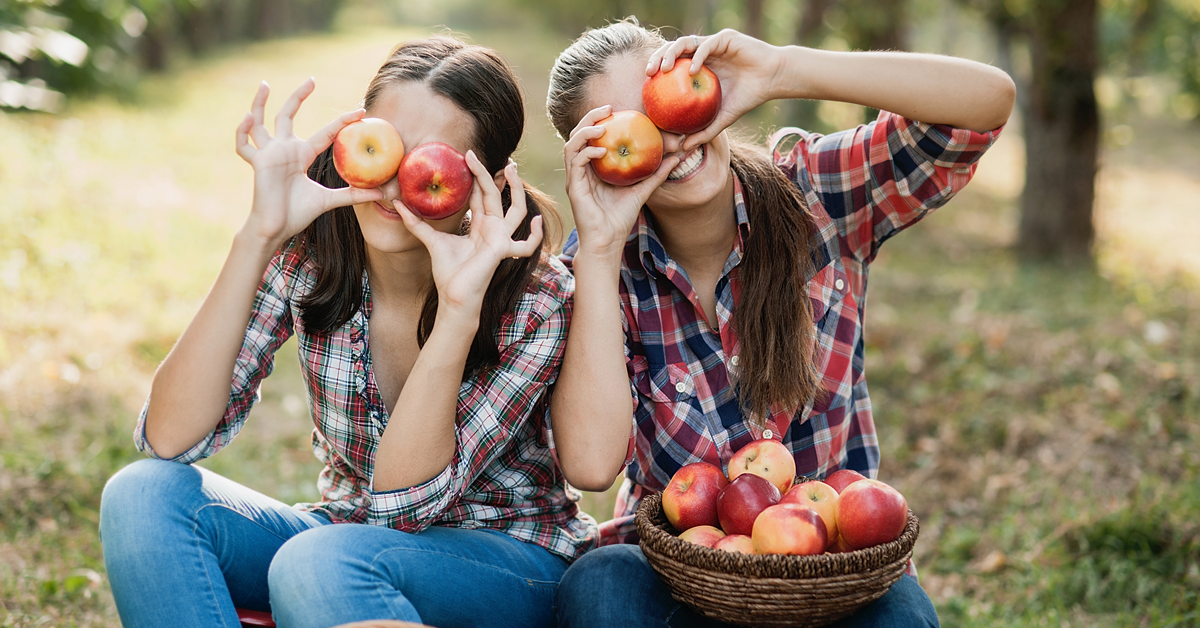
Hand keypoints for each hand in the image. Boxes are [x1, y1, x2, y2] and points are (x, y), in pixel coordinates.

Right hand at [235, 79, 383, 246]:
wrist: (276, 228)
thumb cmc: (297, 213)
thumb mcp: (329, 200)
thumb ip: (352, 195)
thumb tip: (381, 193)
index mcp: (302, 155)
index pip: (325, 133)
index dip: (341, 122)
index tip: (359, 110)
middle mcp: (285, 149)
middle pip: (288, 115)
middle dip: (298, 97)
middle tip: (312, 80)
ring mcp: (269, 154)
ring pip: (260, 123)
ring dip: (259, 103)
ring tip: (264, 84)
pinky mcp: (257, 163)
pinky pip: (244, 145)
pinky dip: (242, 131)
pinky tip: (248, 118)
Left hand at [396, 151, 542, 319]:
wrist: (453, 295)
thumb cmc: (448, 272)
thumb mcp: (431, 241)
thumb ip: (416, 223)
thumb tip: (397, 204)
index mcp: (481, 225)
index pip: (480, 195)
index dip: (475, 176)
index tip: (467, 156)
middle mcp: (494, 229)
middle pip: (495, 194)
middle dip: (488, 173)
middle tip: (475, 153)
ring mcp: (501, 238)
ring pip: (516, 209)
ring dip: (516, 188)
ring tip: (511, 168)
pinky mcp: (502, 250)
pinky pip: (526, 245)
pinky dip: (535, 236)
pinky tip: (536, 222)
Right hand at [564, 105, 679, 260]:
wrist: (607, 242)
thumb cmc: (621, 219)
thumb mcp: (643, 191)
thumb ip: (656, 174)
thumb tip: (676, 157)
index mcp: (593, 168)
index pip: (592, 137)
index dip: (600, 120)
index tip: (616, 109)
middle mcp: (581, 170)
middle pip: (578, 135)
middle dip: (590, 117)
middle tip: (608, 108)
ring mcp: (575, 178)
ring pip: (571, 144)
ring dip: (585, 131)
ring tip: (602, 125)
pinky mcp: (574, 187)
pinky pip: (575, 162)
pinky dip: (586, 152)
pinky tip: (600, 150)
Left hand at [646, 30, 785, 151]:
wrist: (773, 80)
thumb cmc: (748, 97)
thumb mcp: (722, 118)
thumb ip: (703, 131)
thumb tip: (683, 149)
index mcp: (698, 66)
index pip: (670, 63)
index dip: (656, 69)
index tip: (646, 85)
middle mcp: (702, 52)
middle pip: (672, 50)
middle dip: (656, 58)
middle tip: (649, 74)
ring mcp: (712, 44)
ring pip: (685, 42)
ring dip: (670, 53)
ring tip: (664, 69)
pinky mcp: (724, 38)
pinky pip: (705, 46)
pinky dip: (697, 57)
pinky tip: (691, 71)